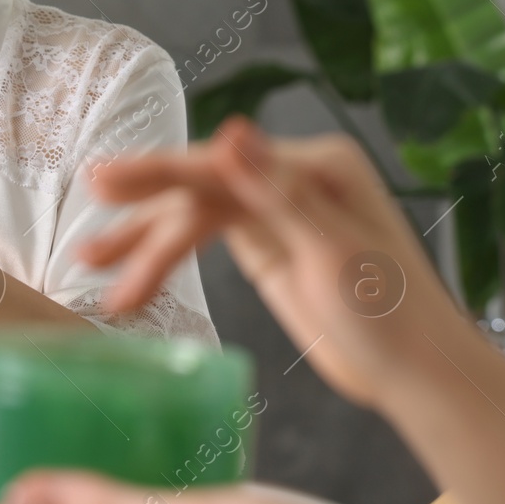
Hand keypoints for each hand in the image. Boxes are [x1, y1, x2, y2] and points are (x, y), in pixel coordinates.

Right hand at [80, 115, 458, 409]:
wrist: (418, 374)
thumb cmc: (392, 317)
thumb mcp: (332, 253)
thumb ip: (277, 192)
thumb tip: (234, 129)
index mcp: (316, 167)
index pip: (220, 164)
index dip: (158, 173)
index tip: (102, 183)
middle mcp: (292, 177)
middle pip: (200, 185)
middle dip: (141, 210)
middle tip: (86, 237)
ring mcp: (277, 210)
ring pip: (194, 214)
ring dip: (145, 243)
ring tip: (91, 268)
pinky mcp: (268, 245)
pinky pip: (203, 239)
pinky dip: (166, 259)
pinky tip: (131, 281)